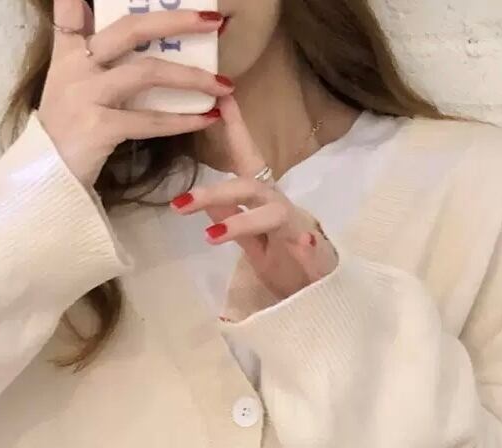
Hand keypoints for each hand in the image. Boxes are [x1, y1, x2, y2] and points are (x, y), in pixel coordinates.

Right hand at [39, 0, 230, 186]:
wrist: (46, 178)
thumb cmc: (65, 133)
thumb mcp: (68, 86)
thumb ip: (85, 53)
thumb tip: (110, 25)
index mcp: (68, 53)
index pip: (72, 9)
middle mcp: (76, 67)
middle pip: (130, 29)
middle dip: (176, 21)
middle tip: (213, 22)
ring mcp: (87, 96)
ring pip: (147, 73)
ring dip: (191, 78)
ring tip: (223, 85)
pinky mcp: (100, 127)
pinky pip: (149, 120)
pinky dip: (182, 120)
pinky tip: (207, 119)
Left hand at [170, 95, 338, 302]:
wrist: (322, 294)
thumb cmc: (287, 267)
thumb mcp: (252, 244)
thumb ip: (233, 221)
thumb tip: (205, 201)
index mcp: (264, 202)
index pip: (246, 161)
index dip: (235, 130)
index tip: (220, 98)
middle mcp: (280, 207)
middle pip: (248, 187)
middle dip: (214, 192)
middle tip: (179, 204)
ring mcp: (299, 228)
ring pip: (271, 215)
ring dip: (241, 223)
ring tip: (211, 238)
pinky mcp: (316, 255)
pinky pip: (310, 248)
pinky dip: (306, 245)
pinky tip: (303, 245)